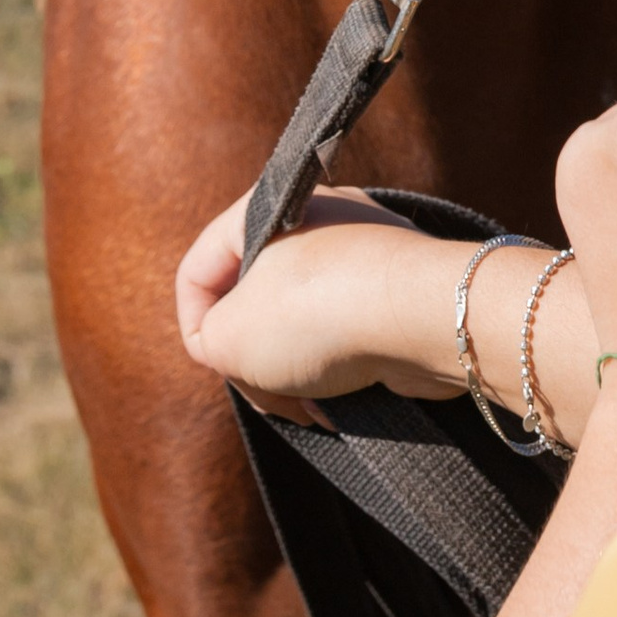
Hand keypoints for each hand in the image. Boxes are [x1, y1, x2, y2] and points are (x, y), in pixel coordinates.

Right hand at [175, 189, 463, 424]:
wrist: (422, 315)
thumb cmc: (318, 314)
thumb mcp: (228, 338)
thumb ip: (209, 340)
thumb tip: (230, 346)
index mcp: (264, 213)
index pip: (199, 269)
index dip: (194, 324)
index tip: (215, 362)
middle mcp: (312, 220)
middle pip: (251, 302)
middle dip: (252, 360)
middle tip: (268, 395)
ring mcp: (356, 253)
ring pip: (299, 324)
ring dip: (295, 373)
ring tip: (310, 403)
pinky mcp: (391, 289)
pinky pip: (345, 332)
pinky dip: (337, 369)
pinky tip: (341, 400)